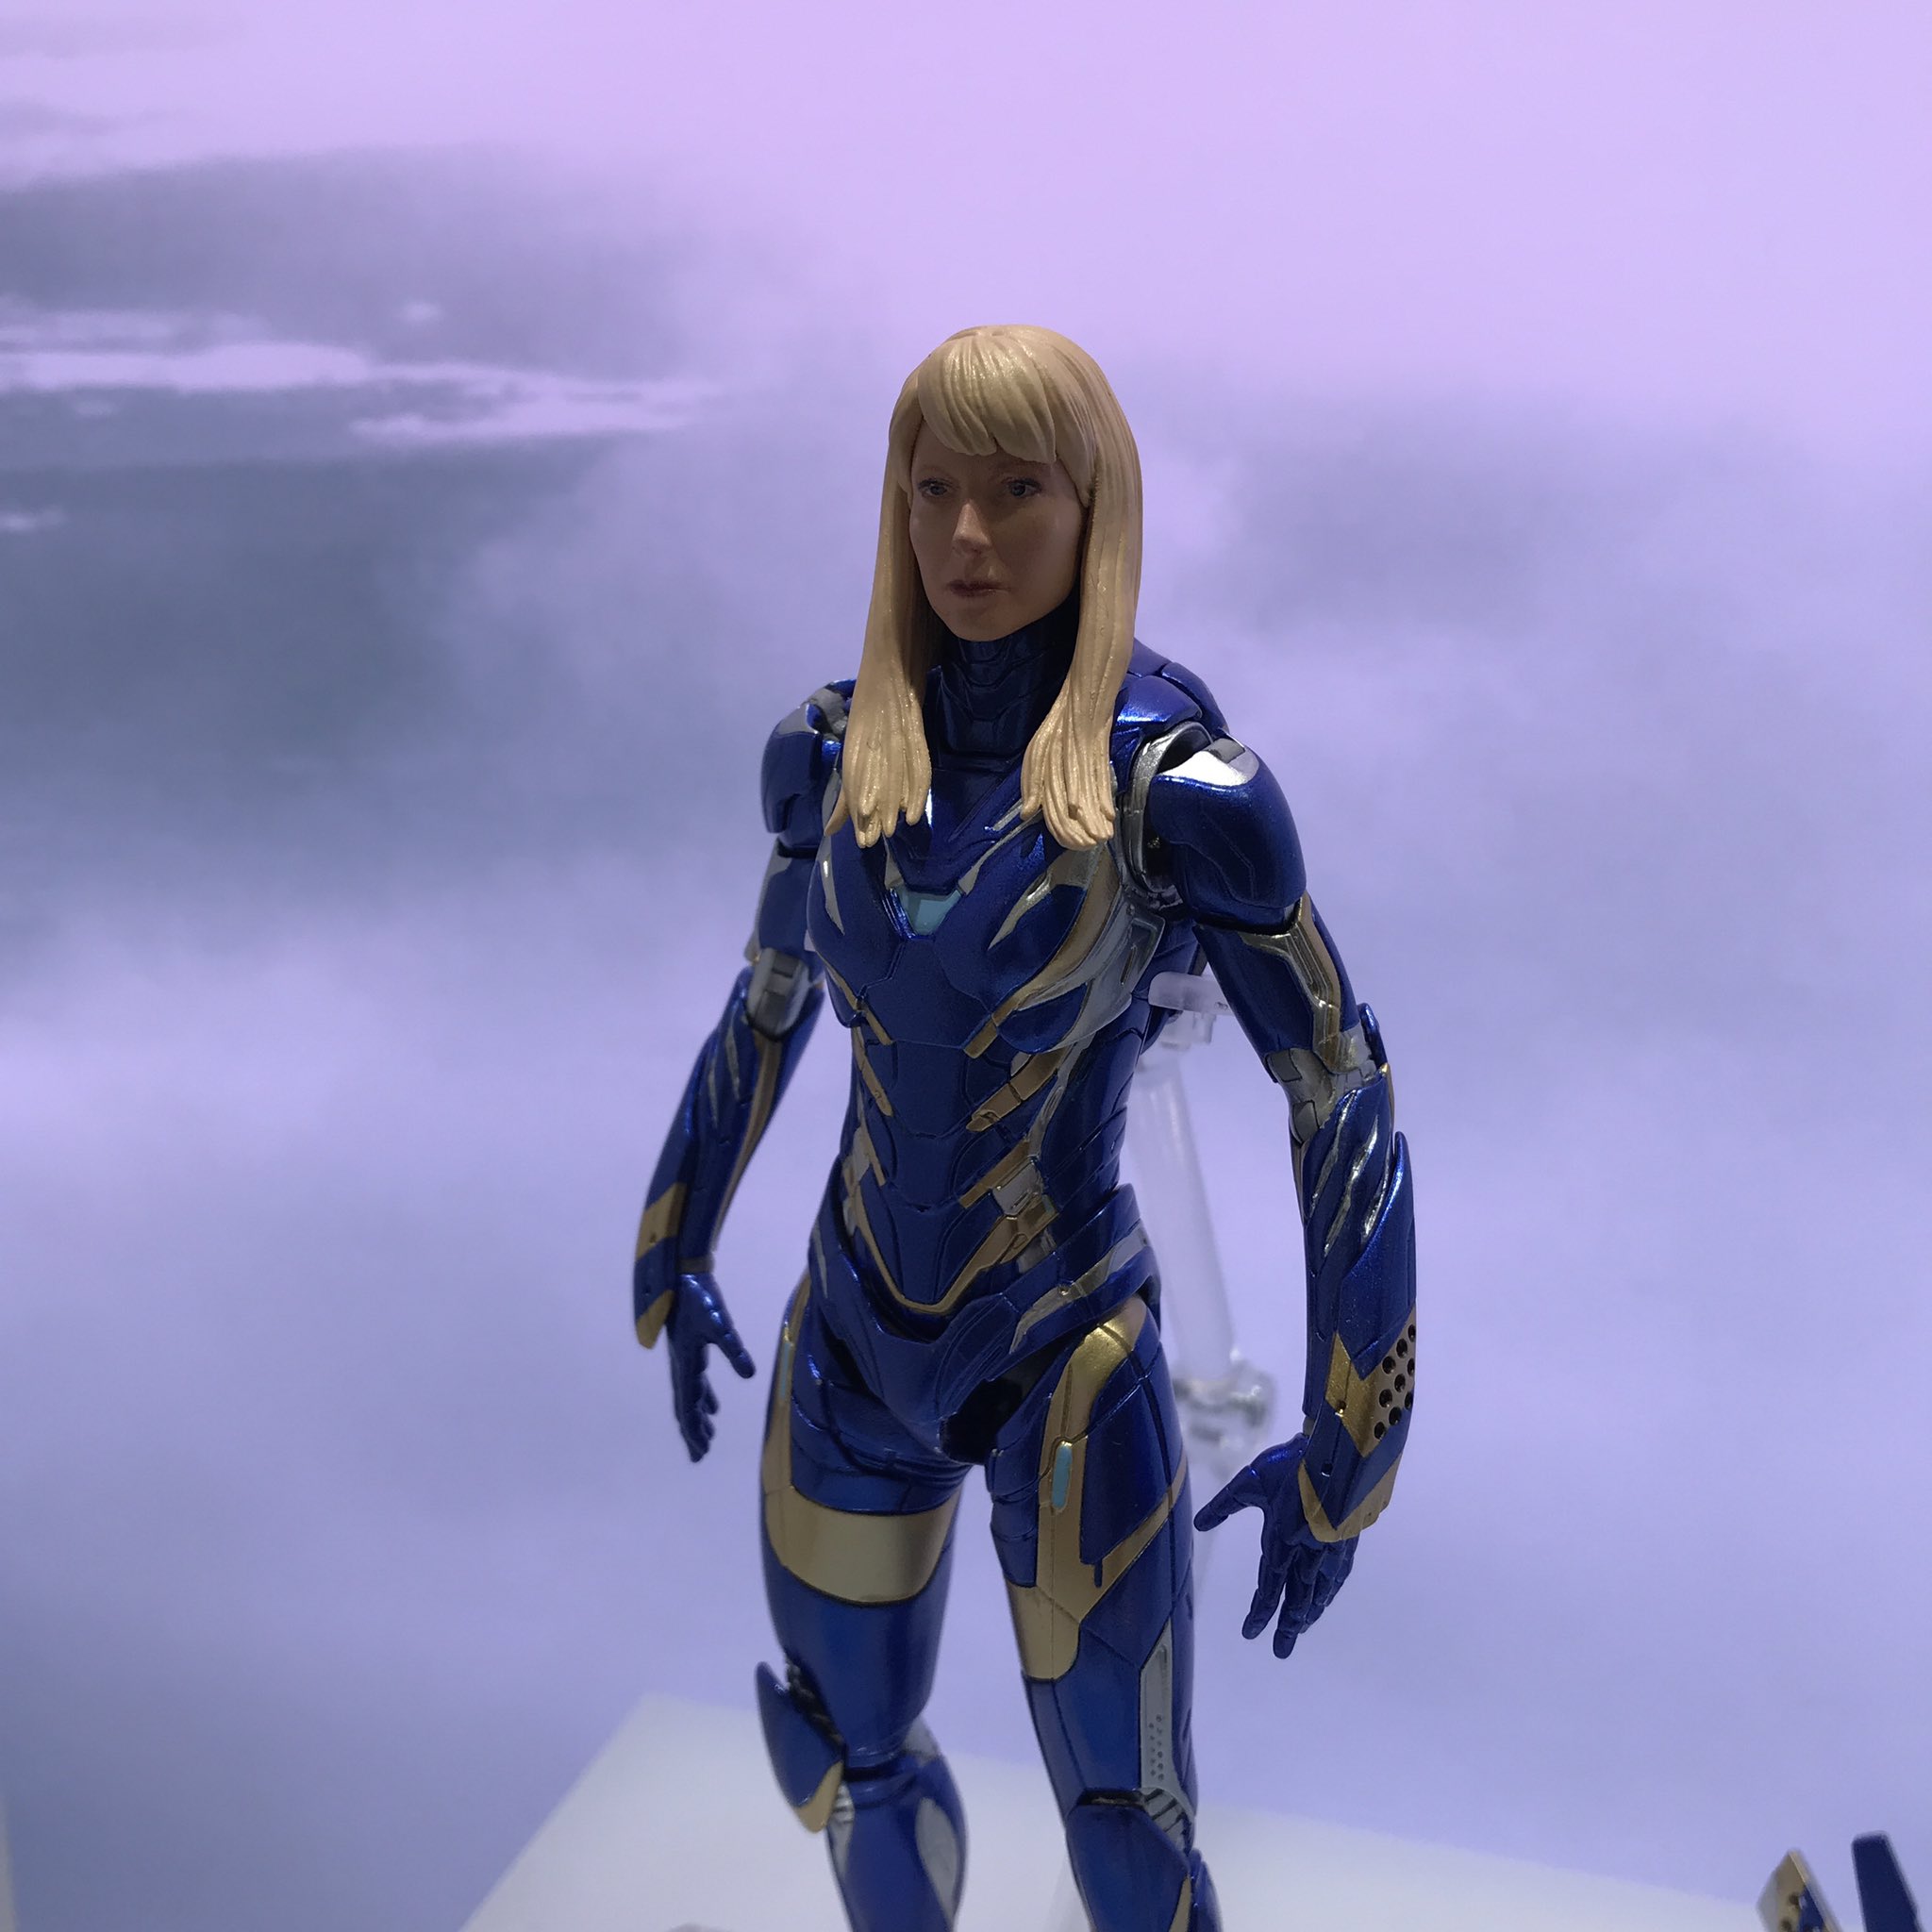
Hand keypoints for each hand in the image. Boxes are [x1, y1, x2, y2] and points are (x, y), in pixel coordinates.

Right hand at [657, 1268, 756, 1461]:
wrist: (683, 1274)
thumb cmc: (700, 1298)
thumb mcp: (720, 1325)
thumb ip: (734, 1349)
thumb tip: (750, 1375)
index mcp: (686, 1365)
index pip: (687, 1406)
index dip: (693, 1430)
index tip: (700, 1452)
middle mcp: (681, 1366)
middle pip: (685, 1407)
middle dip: (693, 1431)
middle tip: (700, 1454)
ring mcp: (684, 1358)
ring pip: (689, 1395)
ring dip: (698, 1416)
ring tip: (708, 1434)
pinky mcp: (690, 1348)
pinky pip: (695, 1381)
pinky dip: (703, 1396)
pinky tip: (713, 1404)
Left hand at [1193, 1435, 1356, 1658]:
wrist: (1340, 1452)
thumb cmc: (1290, 1464)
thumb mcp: (1249, 1482)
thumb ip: (1224, 1505)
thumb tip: (1199, 1525)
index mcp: (1281, 1539)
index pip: (1268, 1587)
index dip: (1259, 1612)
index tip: (1250, 1633)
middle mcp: (1307, 1552)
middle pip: (1296, 1599)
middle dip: (1286, 1626)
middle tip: (1280, 1652)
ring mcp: (1330, 1549)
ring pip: (1319, 1591)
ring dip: (1308, 1613)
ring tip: (1298, 1630)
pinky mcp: (1347, 1540)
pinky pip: (1337, 1576)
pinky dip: (1328, 1593)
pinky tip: (1325, 1598)